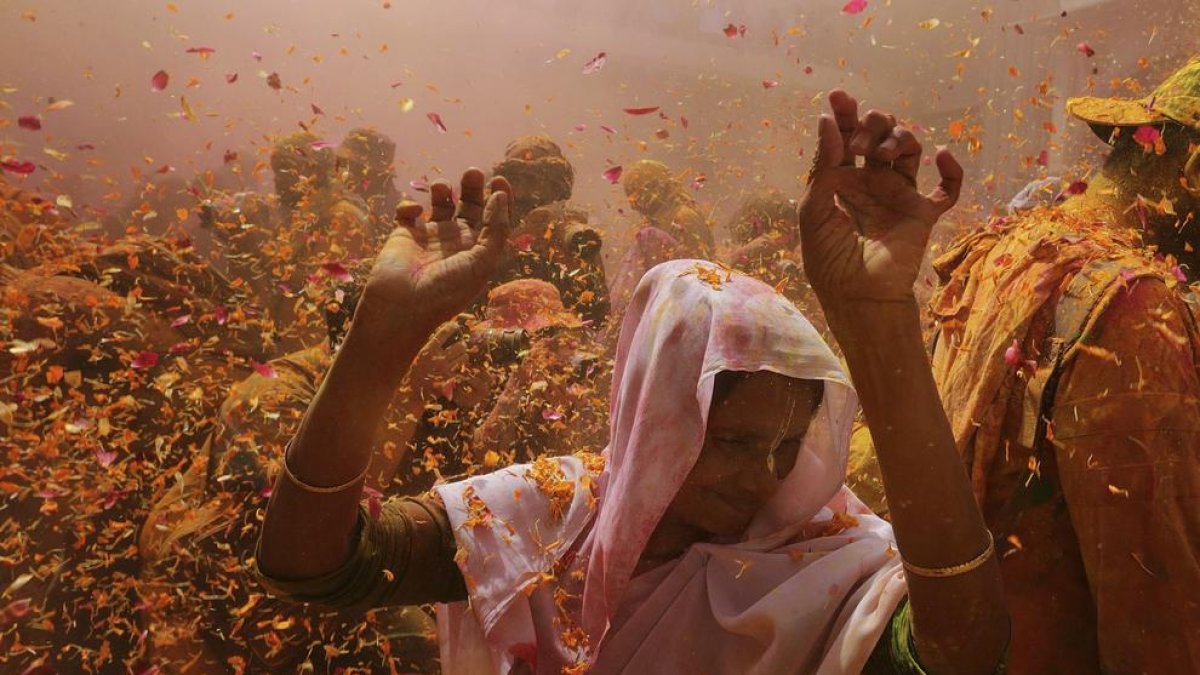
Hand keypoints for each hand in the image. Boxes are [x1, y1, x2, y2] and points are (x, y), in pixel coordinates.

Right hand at [356, 169, 511, 341]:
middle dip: (473, 186)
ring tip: (441, 186)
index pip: (494, 218)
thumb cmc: (447, 290)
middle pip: (470, 204)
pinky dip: (410, 204)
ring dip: (442, 188)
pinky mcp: (405, 233)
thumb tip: (500, 196)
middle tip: (473, 172)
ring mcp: (431, 235)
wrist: (402, 307)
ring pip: (440, 202)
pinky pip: (409, 210)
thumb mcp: (482, 263)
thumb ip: (496, 229)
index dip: (499, 198)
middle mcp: (457, 241)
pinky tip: (414, 213)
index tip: (498, 180)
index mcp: (479, 249)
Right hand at [403, 319, 492, 406]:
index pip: (443, 334)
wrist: (412, 393)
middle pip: (459, 346)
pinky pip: (462, 369)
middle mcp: (437, 358)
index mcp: (428, 350)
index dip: (451, 328)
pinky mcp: (450, 379)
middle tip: (460, 347)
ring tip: (460, 357)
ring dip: (463, 356)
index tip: (455, 326)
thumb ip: (430, 348)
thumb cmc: (414, 374)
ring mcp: (445, 369)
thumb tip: (442, 337)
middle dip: (461, 346)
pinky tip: (459, 367)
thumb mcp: (419, 357)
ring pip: (464, 357)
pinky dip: (462, 367)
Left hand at [798, 90, 961, 305]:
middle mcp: (872, 183)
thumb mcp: (812, 213)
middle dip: (872, 125)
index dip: (845, 116)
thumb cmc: (828, 261)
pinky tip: (942, 157)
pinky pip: (947, 190)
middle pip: (880, 135)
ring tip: (886, 154)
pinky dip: (951, 171)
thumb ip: (820, 169)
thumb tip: (827, 123)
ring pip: (911, 149)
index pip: (846, 139)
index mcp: (843, 181)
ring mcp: (900, 196)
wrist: (858, 298)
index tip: (839, 96)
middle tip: (860, 141)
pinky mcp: (923, 214)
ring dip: (902, 139)